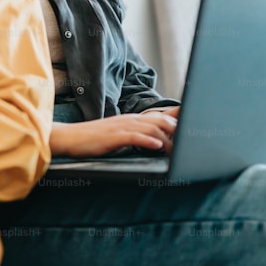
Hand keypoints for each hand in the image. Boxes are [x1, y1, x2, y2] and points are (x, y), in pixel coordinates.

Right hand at [50, 107, 179, 158]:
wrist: (69, 138)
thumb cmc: (93, 139)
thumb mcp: (118, 135)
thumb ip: (135, 135)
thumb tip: (155, 142)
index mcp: (132, 120)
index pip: (159, 115)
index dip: (178, 117)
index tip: (196, 121)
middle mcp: (129, 120)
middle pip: (160, 120)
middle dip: (178, 130)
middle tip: (191, 143)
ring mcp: (121, 127)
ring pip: (150, 127)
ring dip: (167, 138)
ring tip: (179, 149)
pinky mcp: (112, 136)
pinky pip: (133, 136)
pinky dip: (147, 140)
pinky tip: (156, 145)